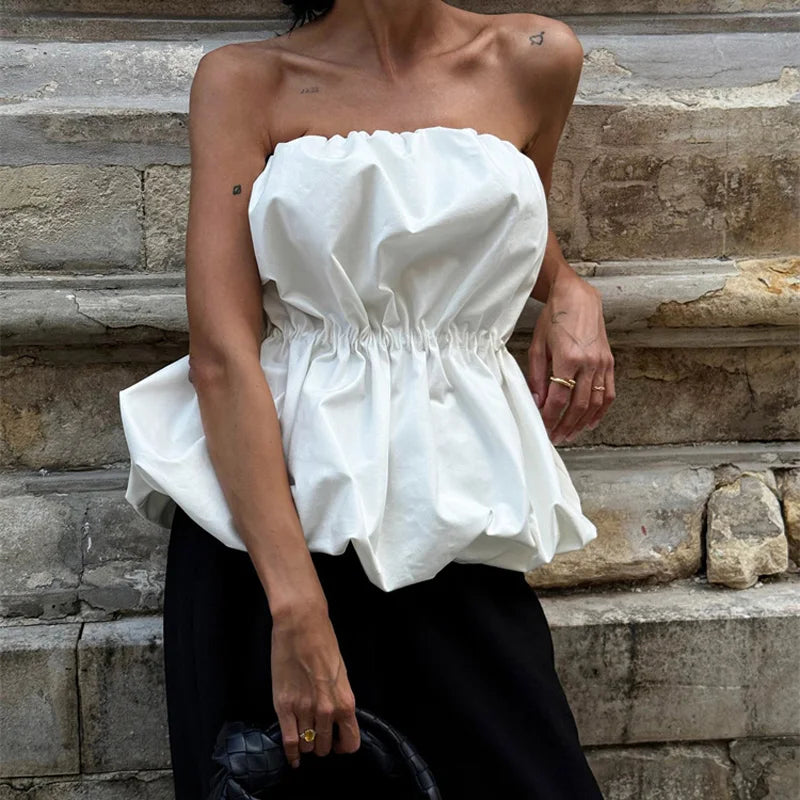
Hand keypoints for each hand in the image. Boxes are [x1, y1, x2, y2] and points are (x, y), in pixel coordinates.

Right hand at [270, 601, 360, 767]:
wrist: (301, 624)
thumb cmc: (323, 642)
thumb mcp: (340, 673)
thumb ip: (338, 698)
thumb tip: (336, 718)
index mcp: (346, 701)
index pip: (350, 743)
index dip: (343, 747)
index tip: (337, 744)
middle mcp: (327, 710)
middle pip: (325, 747)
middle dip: (322, 744)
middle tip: (317, 736)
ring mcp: (304, 709)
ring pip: (307, 745)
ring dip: (306, 744)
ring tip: (304, 735)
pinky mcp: (284, 706)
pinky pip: (289, 741)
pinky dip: (291, 754)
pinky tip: (292, 757)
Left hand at [526, 271, 614, 442]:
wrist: (578, 298)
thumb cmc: (554, 319)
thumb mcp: (537, 345)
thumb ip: (537, 375)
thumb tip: (537, 401)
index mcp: (568, 358)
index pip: (559, 398)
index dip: (550, 417)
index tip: (543, 428)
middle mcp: (588, 363)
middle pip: (578, 405)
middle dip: (565, 425)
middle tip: (555, 437)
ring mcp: (602, 363)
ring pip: (595, 403)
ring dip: (582, 422)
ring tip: (570, 434)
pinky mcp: (609, 362)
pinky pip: (609, 393)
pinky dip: (601, 411)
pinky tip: (590, 422)